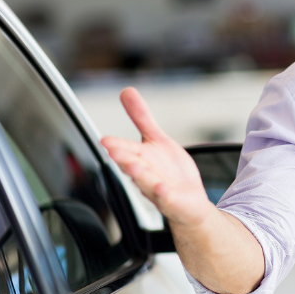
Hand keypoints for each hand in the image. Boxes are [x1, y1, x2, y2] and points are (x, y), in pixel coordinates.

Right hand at [101, 87, 212, 228]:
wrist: (188, 201)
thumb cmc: (169, 171)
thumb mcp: (157, 139)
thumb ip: (141, 118)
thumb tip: (127, 91)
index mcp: (141, 159)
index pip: (127, 150)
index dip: (117, 146)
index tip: (105, 140)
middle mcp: (146, 175)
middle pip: (133, 166)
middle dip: (123, 159)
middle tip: (113, 150)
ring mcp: (159, 190)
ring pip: (147, 183)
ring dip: (140, 175)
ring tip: (133, 167)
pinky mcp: (173, 202)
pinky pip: (167, 199)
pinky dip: (164, 194)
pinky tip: (163, 188)